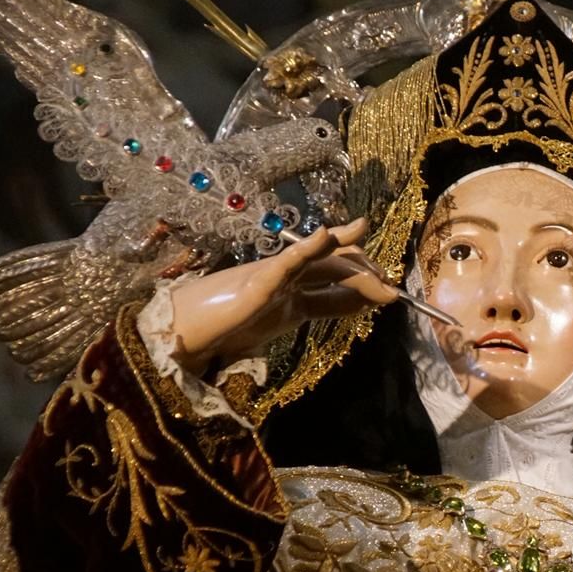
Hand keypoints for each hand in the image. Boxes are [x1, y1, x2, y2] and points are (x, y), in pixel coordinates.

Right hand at [165, 219, 397, 372]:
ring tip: (380, 282)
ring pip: (321, 261)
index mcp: (291, 293)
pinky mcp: (257, 282)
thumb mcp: (277, 329)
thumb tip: (345, 315)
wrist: (181, 335)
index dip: (364, 281)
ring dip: (355, 267)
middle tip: (391, 290)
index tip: (390, 291)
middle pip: (335, 265)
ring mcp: (273, 276)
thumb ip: (305, 320)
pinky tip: (328, 236)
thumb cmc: (221, 332)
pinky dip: (309, 248)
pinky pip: (287, 261)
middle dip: (367, 275)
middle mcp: (286, 278)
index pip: (336, 280)